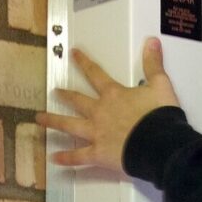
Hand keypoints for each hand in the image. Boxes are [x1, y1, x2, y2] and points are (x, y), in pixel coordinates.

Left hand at [34, 38, 180, 172]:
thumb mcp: (161, 86)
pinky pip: (78, 156)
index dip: (84, 63)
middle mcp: (100, 112)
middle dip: (65, 95)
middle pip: (78, 100)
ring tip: (39, 119)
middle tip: (54, 91)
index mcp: (114, 95)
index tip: (73, 54)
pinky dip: (66, 158)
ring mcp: (96, 133)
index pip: (96, 74)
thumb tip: (151, 42)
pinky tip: (54, 159)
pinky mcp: (98, 153)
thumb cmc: (160, 117)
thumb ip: (153, 64)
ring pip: (69, 126)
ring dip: (53, 121)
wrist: (160, 144)